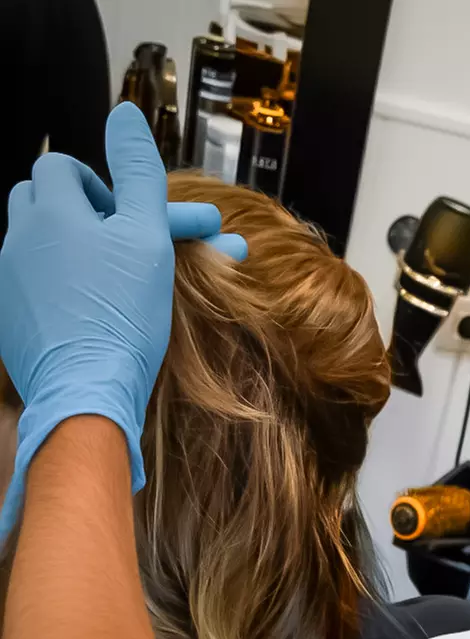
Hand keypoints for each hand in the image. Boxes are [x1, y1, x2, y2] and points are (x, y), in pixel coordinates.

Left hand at [0, 103, 244, 539]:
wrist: (87, 388)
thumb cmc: (124, 312)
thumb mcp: (147, 235)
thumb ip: (138, 171)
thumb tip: (124, 111)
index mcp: (52, 213)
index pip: (60, 167)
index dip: (98, 182)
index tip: (128, 212)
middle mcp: (18, 240)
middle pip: (37, 198)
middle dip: (79, 208)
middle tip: (120, 237)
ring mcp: (7, 280)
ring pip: (33, 242)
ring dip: (71, 245)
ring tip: (111, 272)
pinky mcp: (7, 317)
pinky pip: (29, 283)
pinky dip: (59, 284)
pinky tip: (93, 309)